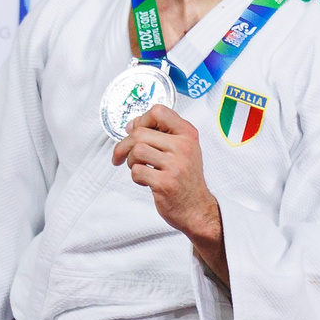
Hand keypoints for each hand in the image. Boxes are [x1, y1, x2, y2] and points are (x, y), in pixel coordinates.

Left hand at [112, 104, 227, 282]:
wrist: (197, 208)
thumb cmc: (186, 179)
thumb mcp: (183, 149)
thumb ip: (162, 134)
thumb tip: (132, 125)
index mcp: (188, 134)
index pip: (159, 111)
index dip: (141, 120)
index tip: (135, 131)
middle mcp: (184, 147)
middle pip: (140, 133)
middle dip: (125, 145)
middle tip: (123, 155)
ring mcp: (176, 165)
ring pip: (136, 151)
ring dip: (131, 161)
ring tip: (140, 168)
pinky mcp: (165, 183)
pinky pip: (137, 171)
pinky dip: (136, 177)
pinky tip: (146, 181)